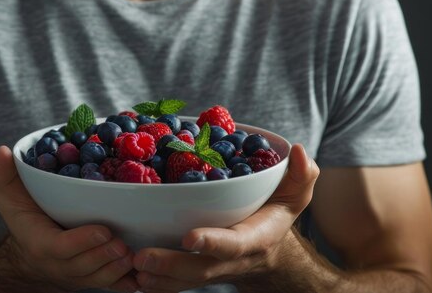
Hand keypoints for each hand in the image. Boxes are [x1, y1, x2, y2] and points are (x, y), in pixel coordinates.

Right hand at [0, 146, 138, 291]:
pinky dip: (125, 284)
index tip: (104, 230)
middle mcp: (58, 264)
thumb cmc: (25, 216)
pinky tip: (141, 277)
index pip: (60, 248)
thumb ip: (4, 175)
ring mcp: (76, 275)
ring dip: (116, 270)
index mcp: (40, 243)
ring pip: (97, 279)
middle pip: (83, 267)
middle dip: (104, 256)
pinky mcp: (91, 279)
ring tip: (132, 254)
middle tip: (123, 243)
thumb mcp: (9, 195)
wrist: (30, 253)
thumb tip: (1, 151)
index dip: (83, 242)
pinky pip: (108, 287)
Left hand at [132, 144, 318, 291]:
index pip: (234, 243)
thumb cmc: (276, 214)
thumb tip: (300, 151)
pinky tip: (129, 274)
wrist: (268, 251)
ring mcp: (212, 268)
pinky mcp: (196, 272)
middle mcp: (230, 258)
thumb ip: (302, 175)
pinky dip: (155, 282)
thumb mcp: (296, 194)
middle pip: (200, 269)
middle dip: (171, 265)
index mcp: (253, 239)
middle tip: (141, 257)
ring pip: (183, 281)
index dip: (214, 242)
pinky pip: (174, 283)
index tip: (190, 237)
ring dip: (157, 278)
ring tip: (130, 268)